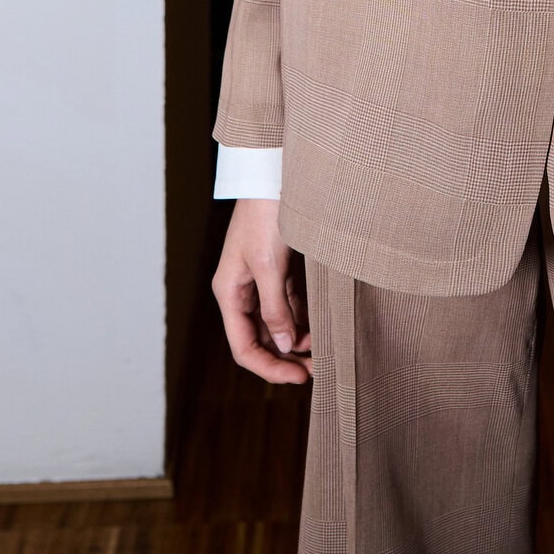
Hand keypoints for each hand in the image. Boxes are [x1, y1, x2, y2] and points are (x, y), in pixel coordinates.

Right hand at [213, 198, 313, 384]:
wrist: (274, 176)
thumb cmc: (266, 215)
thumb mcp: (270, 265)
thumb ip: (275, 308)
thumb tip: (283, 346)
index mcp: (229, 293)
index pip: (244, 347)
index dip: (270, 367)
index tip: (300, 377)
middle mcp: (241, 292)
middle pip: (260, 340)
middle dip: (286, 358)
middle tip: (317, 370)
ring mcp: (259, 282)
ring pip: (276, 325)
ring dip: (297, 342)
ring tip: (324, 353)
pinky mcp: (278, 271)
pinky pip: (288, 306)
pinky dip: (302, 320)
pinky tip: (321, 330)